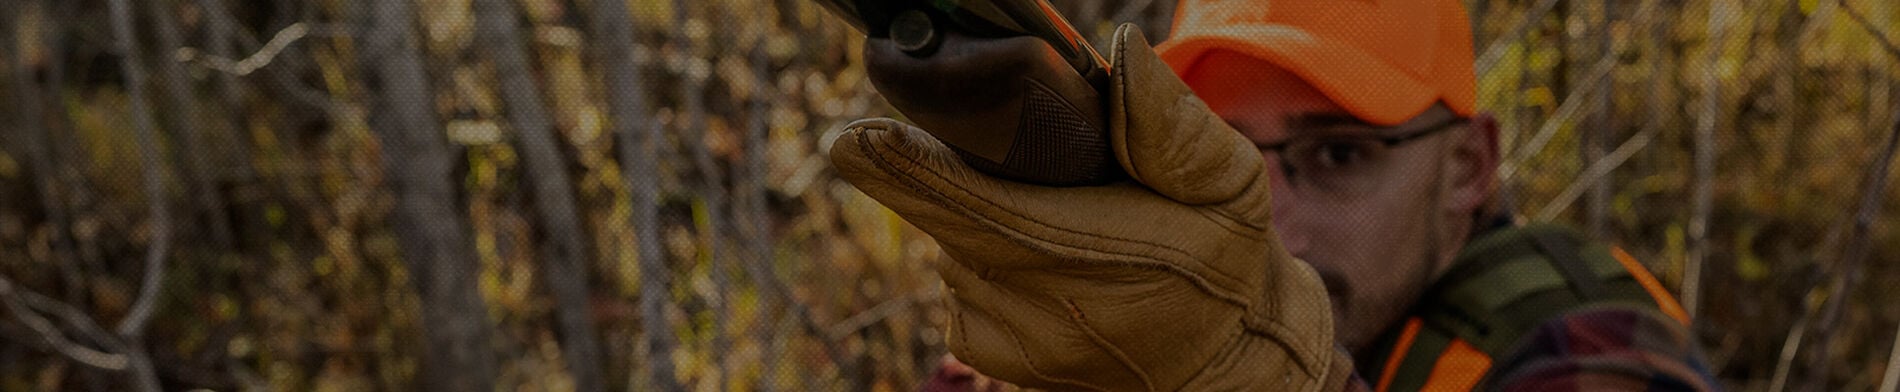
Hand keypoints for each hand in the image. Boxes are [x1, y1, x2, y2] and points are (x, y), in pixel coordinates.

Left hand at [830, 25, 1351, 390]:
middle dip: (923, 172)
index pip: (984, 208)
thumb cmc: (1220, 257)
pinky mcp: (990, 355)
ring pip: (951, 244)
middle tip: (890, 138)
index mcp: (1100, 255)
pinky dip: (979, 253)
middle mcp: (1044, 309)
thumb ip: (1171, 124)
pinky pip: (957, 278)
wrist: (1221, 361)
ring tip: (1044, 211)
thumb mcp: (1226, 183)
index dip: (913, 172)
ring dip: (970, 213)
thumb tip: (1122, 52)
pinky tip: (1033, 255)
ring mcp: (1011, 341)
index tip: (857, 139)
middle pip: (948, 220)